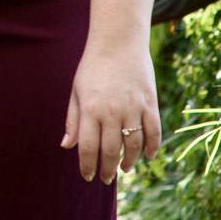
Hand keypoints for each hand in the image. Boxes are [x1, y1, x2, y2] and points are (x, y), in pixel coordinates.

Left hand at [63, 38, 160, 182]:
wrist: (118, 40)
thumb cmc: (92, 66)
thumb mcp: (76, 90)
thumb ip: (72, 119)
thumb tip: (67, 146)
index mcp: (90, 109)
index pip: (88, 148)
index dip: (87, 166)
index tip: (88, 176)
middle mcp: (112, 112)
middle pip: (110, 151)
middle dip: (107, 169)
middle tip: (105, 178)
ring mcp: (133, 108)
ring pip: (133, 145)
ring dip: (129, 162)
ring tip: (123, 169)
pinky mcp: (149, 103)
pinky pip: (153, 131)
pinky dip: (152, 147)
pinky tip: (147, 156)